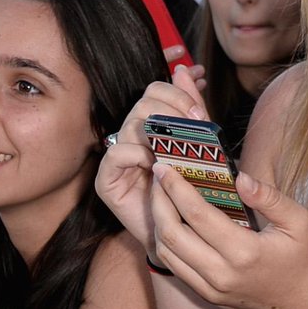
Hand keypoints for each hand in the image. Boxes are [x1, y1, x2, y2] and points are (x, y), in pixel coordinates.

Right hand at [95, 65, 209, 243]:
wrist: (181, 237)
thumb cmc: (190, 194)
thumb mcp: (199, 148)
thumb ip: (192, 112)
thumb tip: (187, 71)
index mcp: (151, 126)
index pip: (155, 90)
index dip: (178, 95)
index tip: (201, 115)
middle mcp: (131, 136)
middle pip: (144, 101)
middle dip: (173, 110)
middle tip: (196, 129)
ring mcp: (117, 157)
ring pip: (132, 123)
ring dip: (160, 134)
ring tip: (180, 151)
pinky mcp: (106, 180)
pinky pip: (117, 153)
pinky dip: (139, 155)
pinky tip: (157, 165)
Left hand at [148, 159, 307, 308]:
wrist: (305, 306)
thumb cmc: (304, 259)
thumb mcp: (299, 221)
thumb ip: (269, 197)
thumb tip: (239, 177)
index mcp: (244, 252)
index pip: (197, 215)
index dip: (175, 188)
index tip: (164, 168)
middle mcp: (221, 273)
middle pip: (171, 234)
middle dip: (158, 202)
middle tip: (157, 178)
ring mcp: (211, 289)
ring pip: (166, 253)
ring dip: (157, 222)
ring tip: (160, 197)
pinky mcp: (206, 296)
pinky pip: (174, 267)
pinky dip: (165, 243)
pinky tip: (169, 222)